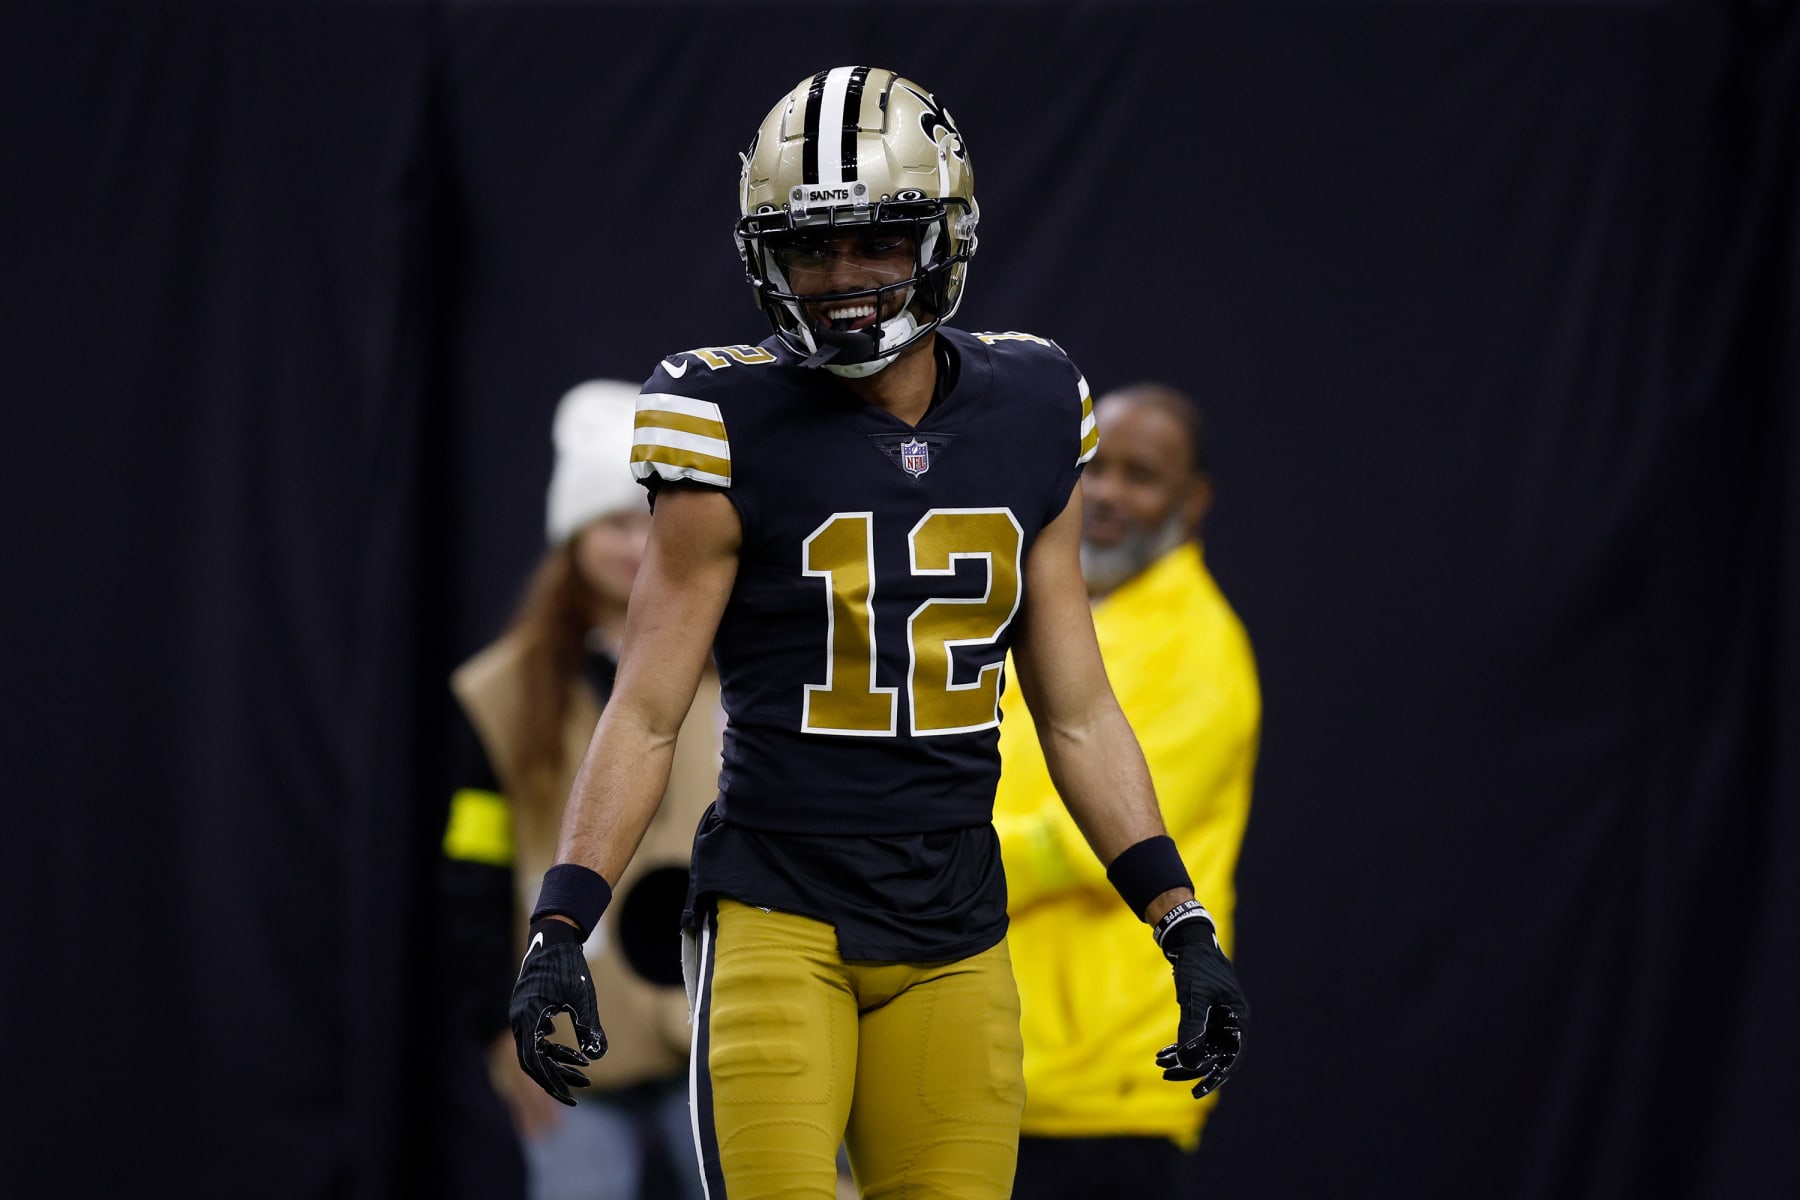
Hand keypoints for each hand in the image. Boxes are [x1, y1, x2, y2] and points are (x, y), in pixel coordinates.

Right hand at [508, 918, 606, 1105]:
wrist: (554, 935)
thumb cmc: (568, 964)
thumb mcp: (583, 996)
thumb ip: (589, 1026)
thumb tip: (598, 1056)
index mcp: (528, 1016)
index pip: (535, 1063)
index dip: (553, 1082)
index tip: (572, 1097)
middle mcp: (519, 1018)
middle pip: (531, 1062)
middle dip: (554, 1079)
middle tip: (577, 1092)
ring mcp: (521, 1013)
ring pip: (534, 1050)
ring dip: (556, 1063)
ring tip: (583, 1070)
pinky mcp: (527, 1008)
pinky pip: (536, 1037)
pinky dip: (552, 1048)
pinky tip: (572, 1053)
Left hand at [1154, 902, 1247, 1098]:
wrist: (1190, 943)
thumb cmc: (1197, 966)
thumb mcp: (1194, 996)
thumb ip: (1193, 1027)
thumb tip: (1188, 1061)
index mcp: (1238, 1019)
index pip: (1231, 1057)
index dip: (1215, 1077)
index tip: (1198, 1092)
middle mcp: (1231, 1023)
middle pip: (1214, 1056)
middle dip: (1190, 1068)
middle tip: (1166, 1075)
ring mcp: (1219, 1021)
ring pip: (1202, 1049)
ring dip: (1182, 1058)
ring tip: (1160, 1065)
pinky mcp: (1206, 1017)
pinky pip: (1194, 1039)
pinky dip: (1179, 1046)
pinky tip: (1162, 1054)